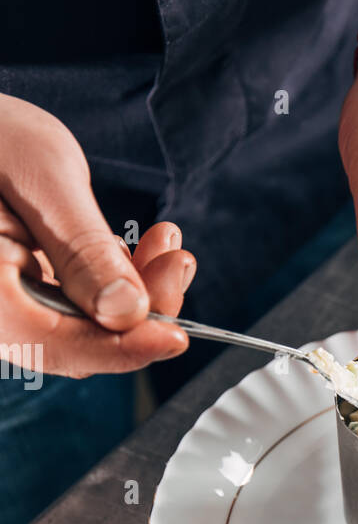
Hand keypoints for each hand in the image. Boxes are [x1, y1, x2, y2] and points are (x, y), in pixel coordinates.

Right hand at [0, 94, 192, 377]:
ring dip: (132, 294)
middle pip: (74, 343)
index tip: (175, 335)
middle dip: (138, 311)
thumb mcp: (40, 174)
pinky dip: (110, 283)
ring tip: (164, 246)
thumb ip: (82, 248)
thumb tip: (127, 311)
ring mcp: (5, 304)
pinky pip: (71, 306)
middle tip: (175, 262)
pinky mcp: (20, 292)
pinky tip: (136, 250)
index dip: (123, 348)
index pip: (56, 345)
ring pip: (79, 328)